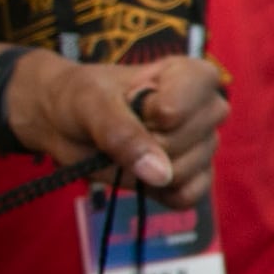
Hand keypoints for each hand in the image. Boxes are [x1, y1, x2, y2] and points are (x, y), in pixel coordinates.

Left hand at [12, 52, 227, 208]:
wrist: (67, 123)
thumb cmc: (84, 99)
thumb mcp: (93, 105)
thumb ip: (124, 134)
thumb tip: (161, 175)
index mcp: (193, 77)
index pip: (195, 98)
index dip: (160, 110)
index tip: (133, 102)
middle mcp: (207, 110)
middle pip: (194, 141)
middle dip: (150, 145)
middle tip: (126, 130)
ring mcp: (204, 145)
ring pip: (188, 172)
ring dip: (148, 172)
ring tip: (130, 151)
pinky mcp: (194, 177)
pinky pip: (188, 196)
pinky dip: (160, 193)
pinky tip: (142, 177)